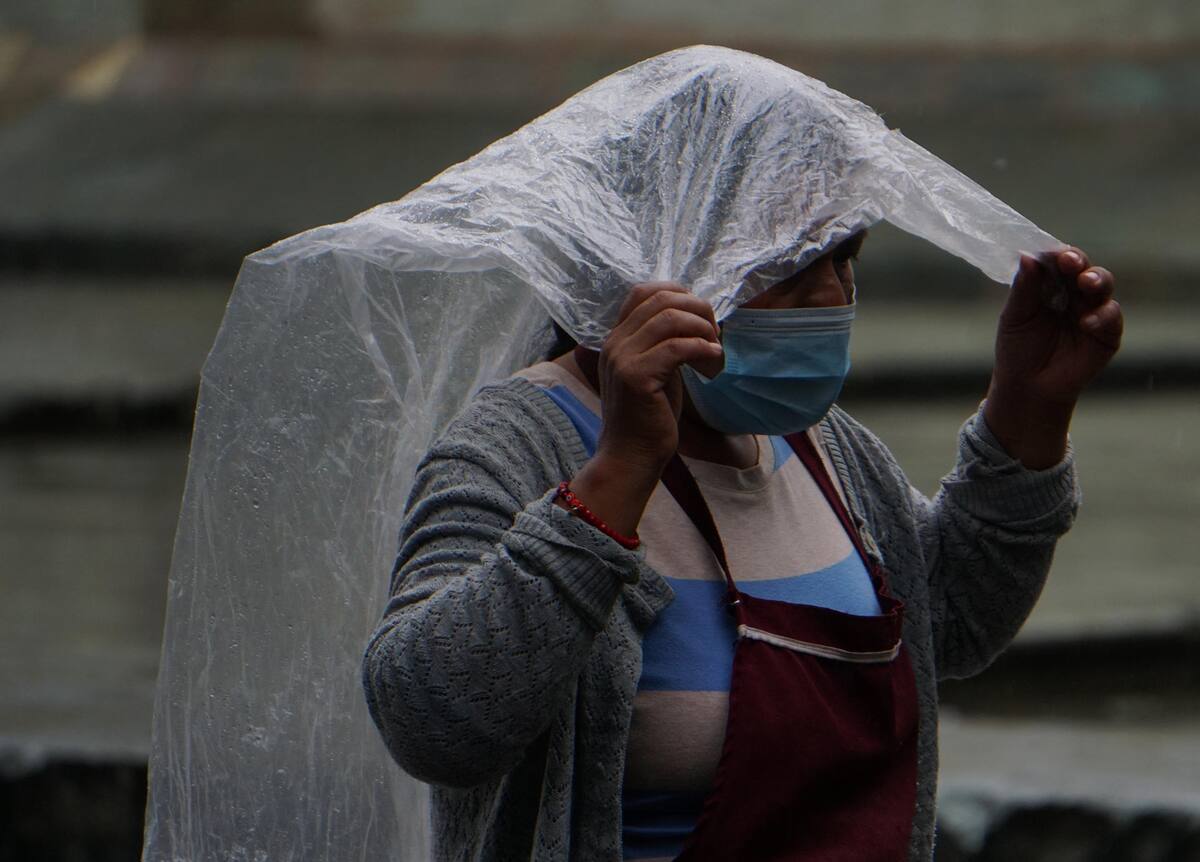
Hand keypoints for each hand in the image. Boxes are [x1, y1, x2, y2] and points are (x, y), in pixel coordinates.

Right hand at [596, 283, 721, 472]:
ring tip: (714, 350)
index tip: (700, 317)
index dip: (678, 293)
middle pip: (661, 299)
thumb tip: (695, 318)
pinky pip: (677, 347)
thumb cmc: (648, 417)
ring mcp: (622, 359)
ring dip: (702, 329)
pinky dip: (702, 349)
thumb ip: (663, 344)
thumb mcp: (655, 371)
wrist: (631, 457)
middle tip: (714, 334)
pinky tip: (713, 362)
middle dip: (697, 310)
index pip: (643, 291)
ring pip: (669, 318)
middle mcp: (615, 343)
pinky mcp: (636, 377)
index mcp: (617, 338)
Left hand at [984, 248, 1122, 467]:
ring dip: (1096, 280)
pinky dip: (1103, 315)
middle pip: (1083, 268)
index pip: (1057, 262)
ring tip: (1086, 284)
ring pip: (1102, 285)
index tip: (1052, 253)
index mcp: (1050, 285)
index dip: (1056, 254)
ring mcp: (1093, 311)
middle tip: (1070, 262)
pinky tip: (1088, 321)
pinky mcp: (1107, 334)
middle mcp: (1074, 293)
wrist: (1027, 388)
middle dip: (1078, 262)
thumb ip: (1023, 288)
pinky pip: (1111, 317)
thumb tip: (1025, 255)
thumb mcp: (1015, 317)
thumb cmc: (1018, 350)